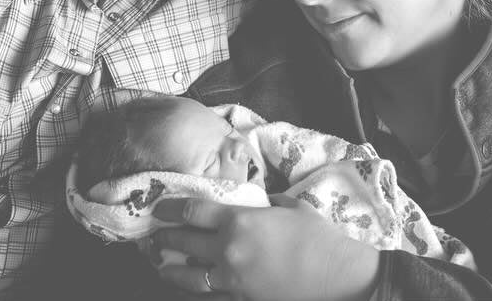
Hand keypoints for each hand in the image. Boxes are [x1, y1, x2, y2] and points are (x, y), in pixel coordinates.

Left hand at [151, 194, 379, 300]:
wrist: (338, 277)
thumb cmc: (319, 237)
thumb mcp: (291, 207)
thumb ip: (265, 202)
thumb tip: (255, 201)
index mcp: (239, 220)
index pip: (192, 211)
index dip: (172, 208)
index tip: (161, 208)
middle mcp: (228, 249)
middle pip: (183, 242)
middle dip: (164, 238)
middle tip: (153, 236)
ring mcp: (232, 279)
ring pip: (188, 276)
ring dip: (170, 270)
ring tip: (160, 266)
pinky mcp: (241, 299)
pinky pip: (208, 297)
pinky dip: (192, 293)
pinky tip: (184, 290)